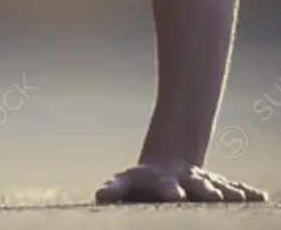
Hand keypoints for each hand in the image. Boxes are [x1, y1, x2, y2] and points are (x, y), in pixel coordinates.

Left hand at [95, 160, 267, 202]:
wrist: (166, 163)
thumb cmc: (140, 181)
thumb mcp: (124, 182)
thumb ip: (114, 190)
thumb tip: (100, 196)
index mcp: (162, 181)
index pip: (165, 185)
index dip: (170, 190)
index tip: (176, 195)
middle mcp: (186, 180)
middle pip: (197, 184)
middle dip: (205, 190)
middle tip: (214, 197)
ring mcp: (204, 182)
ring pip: (219, 186)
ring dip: (229, 192)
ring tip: (237, 199)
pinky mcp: (218, 186)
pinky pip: (234, 189)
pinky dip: (246, 193)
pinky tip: (260, 198)